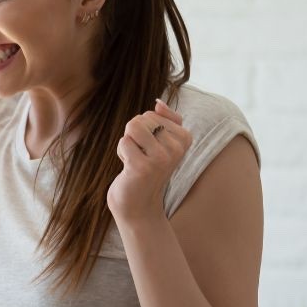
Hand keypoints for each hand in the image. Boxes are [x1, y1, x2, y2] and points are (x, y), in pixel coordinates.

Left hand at [107, 98, 191, 222]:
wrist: (139, 204)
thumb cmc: (147, 169)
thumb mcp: (160, 142)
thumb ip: (164, 119)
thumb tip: (158, 102)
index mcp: (185, 138)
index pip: (152, 113)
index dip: (144, 130)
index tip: (150, 148)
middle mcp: (177, 148)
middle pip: (141, 119)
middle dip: (133, 135)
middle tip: (140, 155)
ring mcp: (161, 158)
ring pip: (133, 127)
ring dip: (127, 143)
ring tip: (135, 159)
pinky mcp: (143, 167)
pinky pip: (124, 143)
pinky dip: (121, 153)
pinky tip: (130, 168)